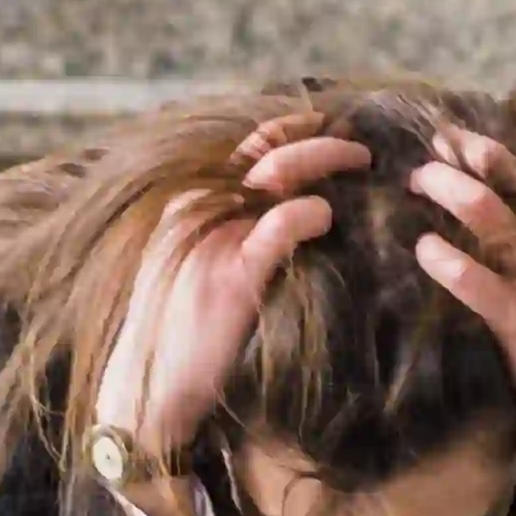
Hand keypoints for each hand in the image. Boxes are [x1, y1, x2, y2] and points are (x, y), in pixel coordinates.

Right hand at [93, 123, 368, 477]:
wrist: (153, 387)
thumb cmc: (181, 334)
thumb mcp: (202, 267)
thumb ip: (235, 232)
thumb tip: (291, 206)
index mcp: (192, 204)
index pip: (249, 147)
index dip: (293, 130)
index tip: (331, 128)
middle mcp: (199, 209)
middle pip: (267, 152)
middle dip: (322, 143)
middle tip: (362, 151)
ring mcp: (214, 237)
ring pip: (277, 175)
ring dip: (325, 163)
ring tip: (359, 167)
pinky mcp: (234, 275)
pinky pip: (280, 227)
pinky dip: (309, 214)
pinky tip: (326, 216)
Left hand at [411, 127, 515, 515]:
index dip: (492, 153)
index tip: (455, 136)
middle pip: (510, 186)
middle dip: (466, 162)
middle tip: (428, 156)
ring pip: (496, 223)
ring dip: (454, 195)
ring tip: (418, 183)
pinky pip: (488, 289)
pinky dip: (456, 268)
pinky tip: (427, 252)